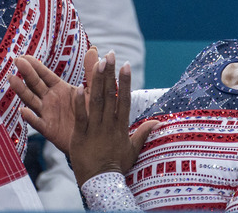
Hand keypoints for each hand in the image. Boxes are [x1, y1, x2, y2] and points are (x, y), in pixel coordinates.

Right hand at [8, 47, 99, 153]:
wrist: (94, 138)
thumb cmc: (92, 112)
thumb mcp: (93, 90)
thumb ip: (91, 71)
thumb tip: (94, 49)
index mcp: (59, 89)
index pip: (44, 75)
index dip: (35, 65)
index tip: (24, 55)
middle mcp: (50, 99)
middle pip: (35, 84)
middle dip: (26, 73)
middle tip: (17, 60)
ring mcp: (47, 113)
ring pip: (31, 100)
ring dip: (21, 90)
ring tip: (12, 79)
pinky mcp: (49, 129)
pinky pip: (38, 123)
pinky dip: (30, 117)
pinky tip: (22, 111)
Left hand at [69, 51, 158, 186]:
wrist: (102, 182)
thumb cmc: (116, 166)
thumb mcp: (132, 149)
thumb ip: (143, 133)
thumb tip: (158, 123)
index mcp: (121, 126)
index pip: (124, 99)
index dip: (124, 81)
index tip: (126, 65)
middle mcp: (109, 124)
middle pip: (110, 95)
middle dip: (110, 74)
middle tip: (110, 55)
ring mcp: (95, 129)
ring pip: (96, 101)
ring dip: (97, 82)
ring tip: (98, 63)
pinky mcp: (80, 135)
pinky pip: (80, 116)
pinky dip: (79, 102)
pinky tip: (79, 87)